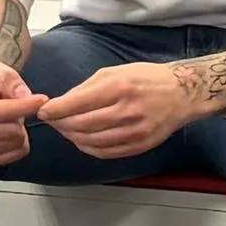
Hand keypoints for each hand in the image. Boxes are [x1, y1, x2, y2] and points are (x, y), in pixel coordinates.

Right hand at [0, 58, 45, 164]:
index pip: (1, 112)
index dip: (26, 105)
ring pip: (17, 142)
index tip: (42, 99)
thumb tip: (25, 96)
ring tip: (8, 116)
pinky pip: (19, 152)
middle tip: (13, 104)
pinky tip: (8, 128)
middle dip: (20, 115)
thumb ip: (7, 79)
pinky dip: (20, 140)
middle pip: (12, 130)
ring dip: (19, 126)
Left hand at [38, 60, 200, 161]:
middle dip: (60, 124)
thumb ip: (86, 88)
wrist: (183, 93)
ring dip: (71, 137)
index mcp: (119, 88)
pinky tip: (82, 140)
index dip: (54, 110)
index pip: (77, 104)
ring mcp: (135, 132)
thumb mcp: (116, 71)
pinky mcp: (140, 146)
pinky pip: (105, 153)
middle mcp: (128, 111)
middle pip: (81, 125)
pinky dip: (88, 148)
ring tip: (65, 129)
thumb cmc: (147, 78)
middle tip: (52, 121)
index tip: (42, 111)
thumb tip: (60, 103)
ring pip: (91, 142)